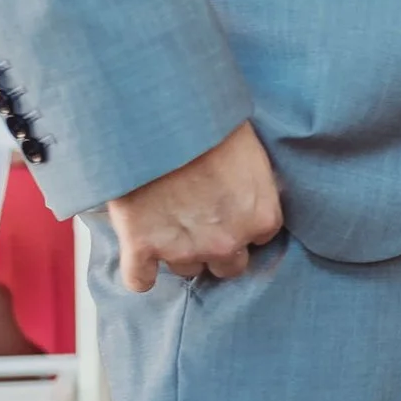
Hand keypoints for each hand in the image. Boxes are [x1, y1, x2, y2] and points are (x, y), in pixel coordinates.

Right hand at [106, 119, 282, 292]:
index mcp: (260, 217)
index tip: (231, 209)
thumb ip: (254, 181)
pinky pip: (140, 281)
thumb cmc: (209, 123)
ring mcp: (184, 249)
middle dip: (217, 246)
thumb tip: (251, 186)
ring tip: (167, 222)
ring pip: (186, 269)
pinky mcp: (142, 248)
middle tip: (201, 220)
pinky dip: (140, 272)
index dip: (243, 222)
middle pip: (228, 265)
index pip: (260, 238)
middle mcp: (227, 241)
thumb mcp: (249, 147)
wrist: (157, 119)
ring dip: (179, 252)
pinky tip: (140, 257)